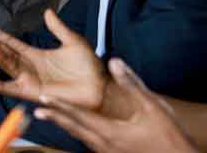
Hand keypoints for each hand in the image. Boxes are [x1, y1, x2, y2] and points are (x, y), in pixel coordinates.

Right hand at [0, 9, 105, 108]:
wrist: (101, 89)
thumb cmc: (91, 68)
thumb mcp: (73, 42)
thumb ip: (58, 28)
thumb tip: (47, 11)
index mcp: (35, 54)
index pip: (8, 41)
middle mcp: (27, 66)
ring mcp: (27, 79)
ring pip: (2, 62)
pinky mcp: (30, 91)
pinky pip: (5, 87)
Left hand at [35, 59, 198, 152]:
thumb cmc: (168, 137)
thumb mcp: (153, 107)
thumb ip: (131, 83)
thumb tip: (114, 62)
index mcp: (109, 132)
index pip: (78, 116)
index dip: (59, 107)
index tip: (42, 99)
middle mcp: (104, 145)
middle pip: (74, 129)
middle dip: (55, 119)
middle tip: (37, 112)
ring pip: (81, 138)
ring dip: (67, 127)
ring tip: (53, 118)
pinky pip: (91, 144)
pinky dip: (81, 135)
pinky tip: (80, 130)